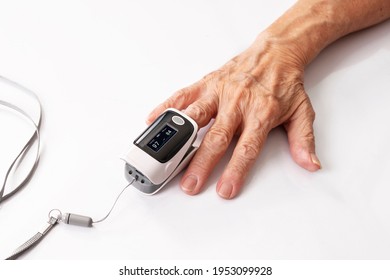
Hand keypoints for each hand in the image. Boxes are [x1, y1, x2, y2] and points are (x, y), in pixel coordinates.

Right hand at [147, 33, 321, 198]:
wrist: (275, 52)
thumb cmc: (284, 83)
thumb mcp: (302, 111)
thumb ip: (303, 141)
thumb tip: (309, 165)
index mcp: (261, 113)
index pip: (247, 147)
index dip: (236, 170)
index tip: (226, 189)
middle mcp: (238, 102)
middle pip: (217, 137)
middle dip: (201, 164)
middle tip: (189, 184)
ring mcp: (219, 91)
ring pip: (196, 116)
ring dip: (180, 138)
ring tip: (164, 156)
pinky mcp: (207, 82)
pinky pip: (183, 94)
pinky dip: (167, 107)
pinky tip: (153, 119)